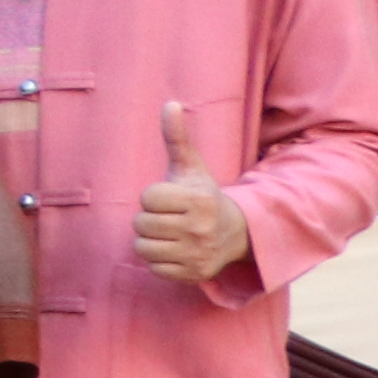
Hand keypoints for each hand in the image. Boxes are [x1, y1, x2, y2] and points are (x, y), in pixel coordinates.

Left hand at [132, 102, 249, 288]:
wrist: (236, 234)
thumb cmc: (203, 197)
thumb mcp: (191, 168)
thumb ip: (177, 138)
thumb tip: (171, 103)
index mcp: (198, 200)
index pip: (147, 199)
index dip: (153, 198)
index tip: (170, 199)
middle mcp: (200, 228)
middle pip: (141, 224)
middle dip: (149, 220)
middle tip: (170, 218)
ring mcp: (198, 253)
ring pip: (143, 248)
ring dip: (151, 241)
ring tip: (171, 234)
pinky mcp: (194, 274)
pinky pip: (154, 268)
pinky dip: (160, 261)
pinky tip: (177, 251)